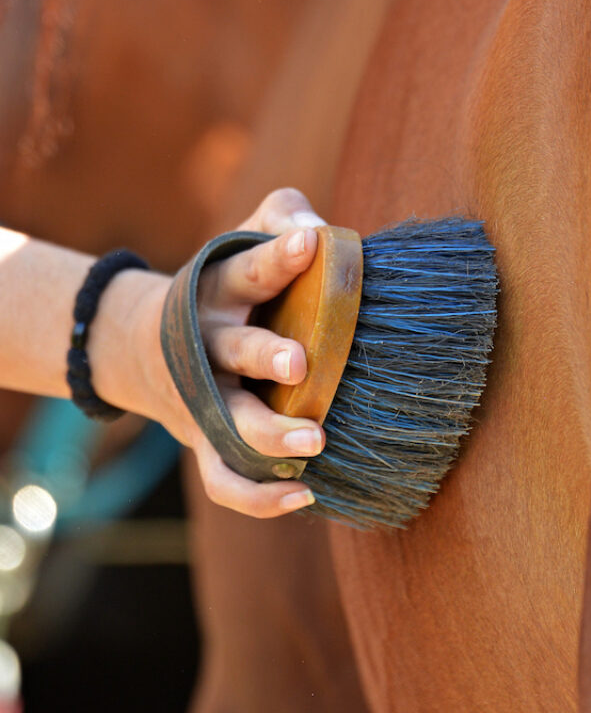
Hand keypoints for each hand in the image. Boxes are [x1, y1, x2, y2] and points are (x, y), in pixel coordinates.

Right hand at [132, 189, 327, 517]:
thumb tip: (325, 231)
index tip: (311, 243)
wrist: (144, 347)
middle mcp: (207, 346)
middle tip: (299, 364)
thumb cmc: (219, 289)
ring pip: (230, 424)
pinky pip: (225, 481)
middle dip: (263, 356)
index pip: (248, 268)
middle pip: (233, 351)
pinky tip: (304, 492)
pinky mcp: (206, 441)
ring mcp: (203, 400)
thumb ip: (280, 215)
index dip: (278, 257)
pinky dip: (258, 497)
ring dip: (267, 435)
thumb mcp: (237, 242)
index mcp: (218, 291)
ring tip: (314, 442)